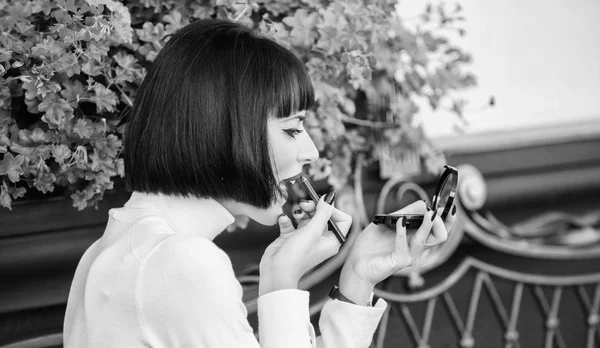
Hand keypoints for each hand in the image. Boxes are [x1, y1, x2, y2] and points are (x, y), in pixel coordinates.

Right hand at [259, 196, 351, 295]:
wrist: (276, 271)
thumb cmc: (297, 255)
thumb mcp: (313, 231)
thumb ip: (323, 212)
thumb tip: (331, 195)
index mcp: (332, 241)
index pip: (342, 220)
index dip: (333, 209)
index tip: (321, 203)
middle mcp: (321, 239)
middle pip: (323, 215)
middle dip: (314, 207)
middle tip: (304, 204)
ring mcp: (306, 238)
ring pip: (307, 217)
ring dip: (301, 211)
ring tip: (295, 213)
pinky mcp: (292, 238)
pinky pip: (292, 223)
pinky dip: (288, 219)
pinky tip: (284, 220)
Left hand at [339, 201, 456, 304]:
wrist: (355, 264)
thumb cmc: (370, 245)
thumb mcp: (387, 223)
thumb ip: (404, 213)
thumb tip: (423, 204)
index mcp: (415, 237)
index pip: (439, 229)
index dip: (447, 218)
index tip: (449, 205)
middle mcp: (415, 247)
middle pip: (440, 236)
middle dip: (443, 222)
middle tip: (436, 210)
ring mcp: (409, 255)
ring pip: (426, 240)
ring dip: (427, 225)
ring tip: (427, 213)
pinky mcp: (399, 261)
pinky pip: (405, 246)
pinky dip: (403, 232)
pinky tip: (400, 222)